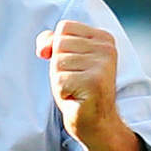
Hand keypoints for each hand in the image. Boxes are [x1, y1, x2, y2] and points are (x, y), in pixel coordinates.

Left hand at [36, 20, 128, 150]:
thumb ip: (52, 42)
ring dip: (60, 80)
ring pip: (57, 62)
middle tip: (75, 80)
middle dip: (59, 66)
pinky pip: (60, 80)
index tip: (74, 66)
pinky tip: (77, 97)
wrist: (96, 122)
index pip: (64, 27)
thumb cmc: (78, 89)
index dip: (58, 47)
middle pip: (59, 44)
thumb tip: (43, 49)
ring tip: (76, 88)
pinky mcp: (95, 82)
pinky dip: (62, 92)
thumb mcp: (65, 59)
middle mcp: (107, 49)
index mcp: (103, 38)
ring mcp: (103, 65)